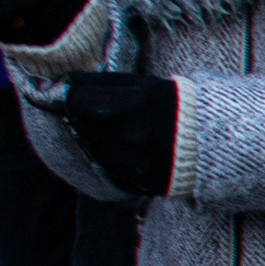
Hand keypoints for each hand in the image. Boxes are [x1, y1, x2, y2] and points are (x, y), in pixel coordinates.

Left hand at [54, 73, 178, 197]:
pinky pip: (106, 170)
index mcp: (127, 106)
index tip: (66, 96)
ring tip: (122, 130)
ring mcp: (132, 163)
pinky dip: (110, 159)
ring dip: (96, 139)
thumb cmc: (173, 104)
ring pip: (90, 149)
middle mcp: (127, 137)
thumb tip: (51, 84)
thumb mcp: (138, 84)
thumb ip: (94, 83)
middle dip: (84, 118)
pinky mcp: (136, 182)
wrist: (213, 140)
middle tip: (104, 112)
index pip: (74, 101)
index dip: (66, 97)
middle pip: (79, 127)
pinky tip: (130, 149)